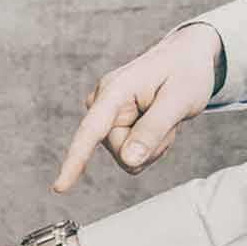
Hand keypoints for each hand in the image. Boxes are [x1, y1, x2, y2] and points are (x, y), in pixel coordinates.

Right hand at [52, 23, 223, 191]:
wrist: (187, 57)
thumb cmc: (186, 72)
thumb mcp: (179, 100)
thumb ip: (153, 131)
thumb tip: (129, 161)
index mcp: (114, 91)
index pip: (90, 131)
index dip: (74, 161)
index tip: (59, 188)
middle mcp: (102, 102)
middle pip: (120, 151)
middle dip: (149, 147)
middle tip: (170, 123)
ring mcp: (106, 114)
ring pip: (125, 155)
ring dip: (152, 146)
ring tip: (165, 118)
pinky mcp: (112, 123)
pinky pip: (129, 152)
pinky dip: (150, 145)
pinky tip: (157, 121)